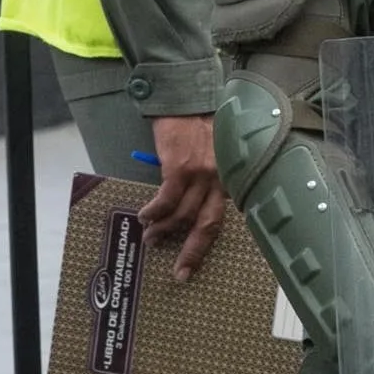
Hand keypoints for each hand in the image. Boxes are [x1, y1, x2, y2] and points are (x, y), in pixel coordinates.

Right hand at [136, 115, 228, 279]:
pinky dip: (154, 212)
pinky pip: (166, 199)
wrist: (185, 99)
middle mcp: (220, 180)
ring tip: (151, 239)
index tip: (193, 265)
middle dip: (192, 253)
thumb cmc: (197, 125)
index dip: (205, 245)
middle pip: (207, 225)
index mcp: (228, 179)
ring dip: (164, 230)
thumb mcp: (212, 155)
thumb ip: (206, 180)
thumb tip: (187, 206)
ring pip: (183, 215)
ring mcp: (201, 174)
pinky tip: (144, 218)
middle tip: (179, 273)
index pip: (220, 219)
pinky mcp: (180, 167)